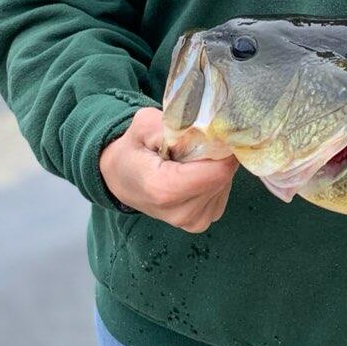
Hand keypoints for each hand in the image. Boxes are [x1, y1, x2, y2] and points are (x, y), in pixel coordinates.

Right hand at [98, 106, 235, 233]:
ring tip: (189, 161)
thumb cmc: (134, 149)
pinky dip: (212, 179)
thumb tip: (209, 129)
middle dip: (216, 155)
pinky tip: (193, 174)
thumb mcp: (145, 124)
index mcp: (164, 189)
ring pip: (225, 183)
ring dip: (214, 166)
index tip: (210, 133)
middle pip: (223, 176)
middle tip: (194, 146)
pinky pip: (221, 192)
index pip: (219, 170)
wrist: (122, 178)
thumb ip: (175, 123)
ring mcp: (193, 221)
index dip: (221, 147)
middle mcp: (181, 212)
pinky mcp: (201, 222)